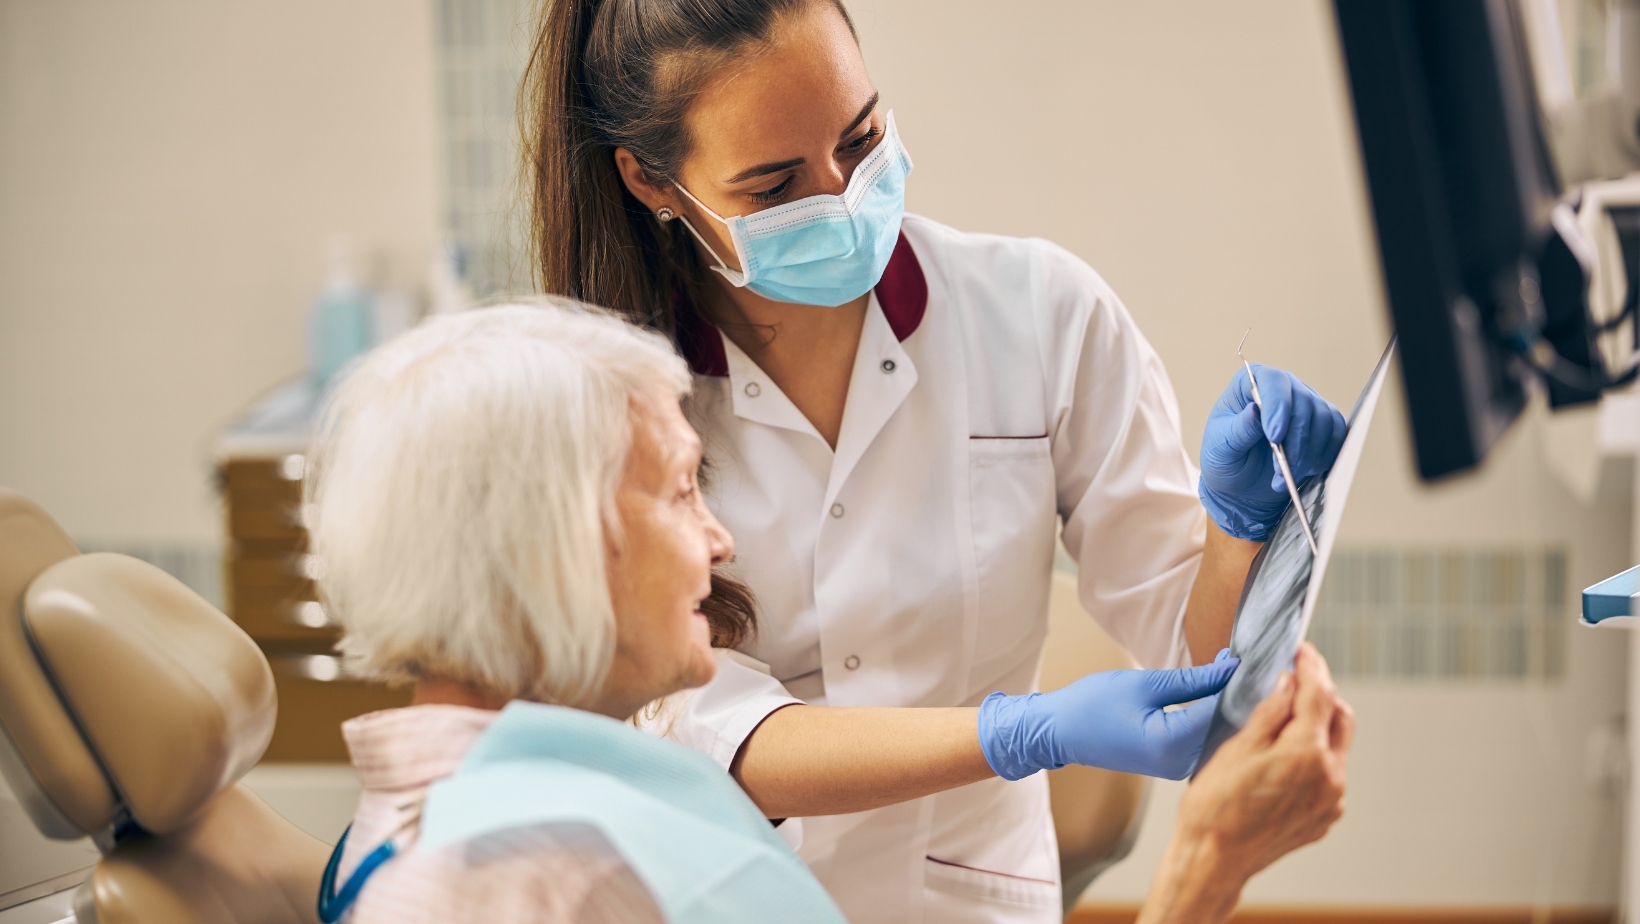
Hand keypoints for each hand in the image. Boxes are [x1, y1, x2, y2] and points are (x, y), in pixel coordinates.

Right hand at [977, 652, 1238, 781]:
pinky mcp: (1173, 765)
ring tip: (1233, 672)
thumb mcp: (1145, 683)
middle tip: (1247, 661)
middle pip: (1227, 728)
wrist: (1060, 732)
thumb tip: (1230, 668)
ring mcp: (1177, 768)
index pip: (1222, 711)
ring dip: (1229, 705)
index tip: (1253, 658)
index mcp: (1170, 744)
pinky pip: (1205, 741)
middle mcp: (1179, 764)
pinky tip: (1217, 693)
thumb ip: (1192, 679)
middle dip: (1240, 694)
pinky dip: (1214, 716)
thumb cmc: (1093, 705)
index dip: (1240, 683)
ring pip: (1219, 736)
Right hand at [1138, 643, 1352, 923]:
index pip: (1319, 693)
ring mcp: (1331, 800)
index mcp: (1307, 752)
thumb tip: (1289, 680)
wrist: (1213, 859)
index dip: (1311, 665)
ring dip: (1317, 726)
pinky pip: (1328, 775)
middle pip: (1340, 717)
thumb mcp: (1236, 745)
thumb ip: (1270, 710)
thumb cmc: (1214, 804)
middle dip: (1321, 693)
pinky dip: (1313, 756)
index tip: (1302, 650)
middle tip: (1294, 679)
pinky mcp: (1324, 817)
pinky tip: (1283, 757)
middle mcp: (1330, 776)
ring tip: (1283, 720)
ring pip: (1336, 747)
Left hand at [1199, 364, 1344, 540]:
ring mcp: (1306, 404)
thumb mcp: (1220, 447)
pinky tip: (1304, 472)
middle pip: (1304, 402)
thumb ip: (1238, 430)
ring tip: (1284, 478)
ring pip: (1324, 420)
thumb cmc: (1225, 458)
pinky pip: (1337, 434)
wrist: (1241, 482)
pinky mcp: (1323, 424)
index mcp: (1251, 382)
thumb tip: (1254, 410)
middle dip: (1295, 441)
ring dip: (1308, 454)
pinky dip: (1323, 456)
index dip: (1278, 407)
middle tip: (1281, 471)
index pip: (1274, 382)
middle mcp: (1283, 387)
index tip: (1275, 437)